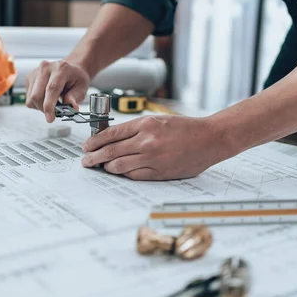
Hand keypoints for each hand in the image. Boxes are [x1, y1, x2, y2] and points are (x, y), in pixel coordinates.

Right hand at [25, 60, 90, 122]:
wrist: (71, 68)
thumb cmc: (76, 78)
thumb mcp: (81, 88)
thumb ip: (74, 98)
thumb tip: (71, 108)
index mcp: (61, 68)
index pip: (51, 89)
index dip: (49, 106)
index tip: (50, 118)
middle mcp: (46, 68)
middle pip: (37, 95)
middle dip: (44, 109)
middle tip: (54, 113)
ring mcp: (36, 72)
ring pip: (31, 98)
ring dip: (40, 106)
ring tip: (52, 102)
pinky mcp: (29, 78)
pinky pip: (29, 97)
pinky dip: (37, 102)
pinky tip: (46, 98)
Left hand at [81, 115, 234, 180]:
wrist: (210, 138)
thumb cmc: (185, 128)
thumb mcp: (158, 120)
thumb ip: (136, 129)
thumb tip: (113, 139)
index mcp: (145, 124)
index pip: (111, 134)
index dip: (94, 141)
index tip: (86, 146)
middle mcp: (147, 141)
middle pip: (110, 151)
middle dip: (94, 157)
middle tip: (86, 161)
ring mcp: (153, 158)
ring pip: (120, 166)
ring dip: (107, 167)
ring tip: (101, 167)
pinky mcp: (160, 172)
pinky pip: (135, 175)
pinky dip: (124, 174)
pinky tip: (119, 173)